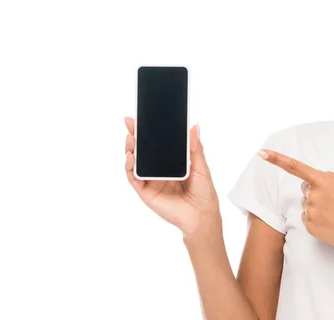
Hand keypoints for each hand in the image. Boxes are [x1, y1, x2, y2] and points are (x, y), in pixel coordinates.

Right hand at [124, 117, 220, 239]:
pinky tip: (130, 157)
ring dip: (130, 149)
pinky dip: (130, 167)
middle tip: (130, 121)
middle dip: (135, 135)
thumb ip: (195, 148)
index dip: (150, 131)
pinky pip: (133, 178)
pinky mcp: (146, 192)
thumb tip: (195, 126)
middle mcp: (159, 170)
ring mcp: (151, 181)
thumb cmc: (204, 194)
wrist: (202, 217)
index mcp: (171, 162)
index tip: (144, 117)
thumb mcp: (201, 166)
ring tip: (130, 138)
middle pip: (143, 150)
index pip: (158, 143)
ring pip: (135, 162)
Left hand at [258, 149, 333, 251]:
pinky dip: (317, 220)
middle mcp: (313, 195)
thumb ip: (329, 178)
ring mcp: (310, 212)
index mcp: (323, 181)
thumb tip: (316, 180)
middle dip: (315, 192)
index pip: (295, 167)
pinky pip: (307, 218)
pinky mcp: (309, 227)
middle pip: (305, 189)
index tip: (261, 153)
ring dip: (317, 207)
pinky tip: (331, 223)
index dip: (276, 159)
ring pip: (306, 204)